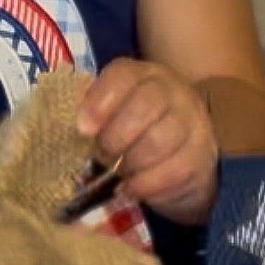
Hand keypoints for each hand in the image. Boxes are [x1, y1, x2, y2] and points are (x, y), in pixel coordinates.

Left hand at [76, 59, 218, 223]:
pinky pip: (173, 170)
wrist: (184, 155)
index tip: (83, 129)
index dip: (100, 101)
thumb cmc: (136, 133)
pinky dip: (146, 184)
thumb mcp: (114, 116)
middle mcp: (173, 91)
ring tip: (118, 174)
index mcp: (143, 76)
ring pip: (160, 140)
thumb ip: (93, 117)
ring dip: (131, 163)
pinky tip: (132, 189)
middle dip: (115, 137)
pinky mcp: (201, 155)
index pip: (123, 75)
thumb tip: (63, 132)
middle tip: (101, 156)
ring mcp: (193, 122)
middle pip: (146, 106)